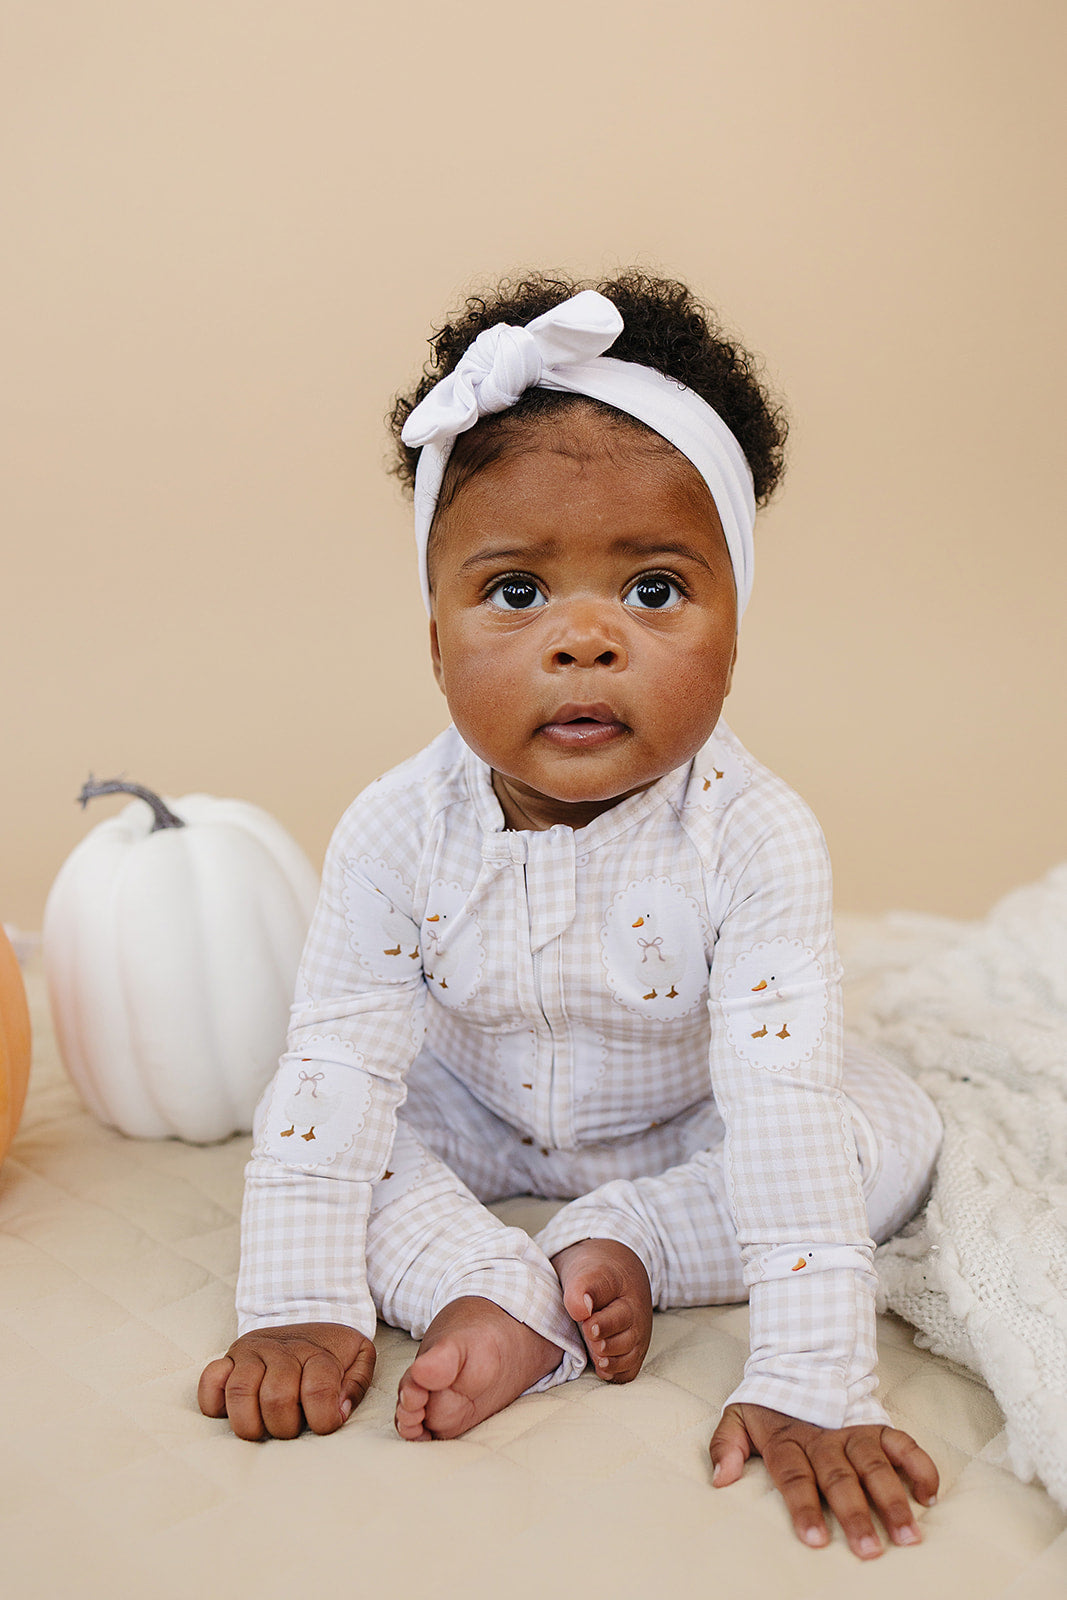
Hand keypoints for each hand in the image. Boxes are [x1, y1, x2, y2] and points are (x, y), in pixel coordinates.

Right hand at [198, 1322, 375, 1439]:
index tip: (325, 1424)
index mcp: (315, 1352)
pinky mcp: (227, 1359)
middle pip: (276, 1397)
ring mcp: (250, 1353)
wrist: (304, 1310)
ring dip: (251, 1423)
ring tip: (264, 1427)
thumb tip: (338, 1411)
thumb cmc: (331, 1348)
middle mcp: (280, 1350)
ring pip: (240, 1392)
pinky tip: (235, 1411)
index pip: (318, 1390)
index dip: (323, 1419)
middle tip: (293, 1427)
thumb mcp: (358, 1356)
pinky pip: (210, 1381)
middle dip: (286, 1426)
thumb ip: (356, 1384)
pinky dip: (215, 1403)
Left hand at [709, 1403, 937, 1558]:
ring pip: (875, 1465)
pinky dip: (919, 1466)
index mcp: (788, 1440)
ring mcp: (853, 1430)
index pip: (795, 1477)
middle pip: (840, 1477)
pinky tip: (929, 1496)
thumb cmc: (769, 1403)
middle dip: (855, 1514)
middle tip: (869, 1550)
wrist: (799, 1358)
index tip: (816, 1540)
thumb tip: (720, 1478)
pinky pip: (902, 1444)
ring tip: (908, 1535)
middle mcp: (823, 1438)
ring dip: (893, 1500)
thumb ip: (725, 1445)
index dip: (805, 1507)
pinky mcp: (876, 1424)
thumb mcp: (738, 1416)